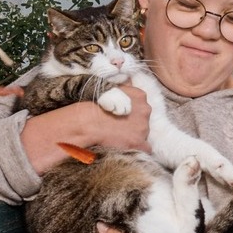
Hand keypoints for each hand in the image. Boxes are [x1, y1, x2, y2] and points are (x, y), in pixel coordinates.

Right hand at [22, 90, 149, 173]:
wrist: (87, 121)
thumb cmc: (94, 104)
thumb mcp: (111, 89)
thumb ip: (124, 90)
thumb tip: (129, 83)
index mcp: (139, 96)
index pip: (141, 105)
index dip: (131, 112)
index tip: (121, 116)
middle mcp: (145, 110)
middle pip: (143, 119)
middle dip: (134, 124)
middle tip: (119, 127)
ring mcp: (143, 127)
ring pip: (143, 133)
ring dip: (134, 135)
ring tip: (118, 137)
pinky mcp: (139, 142)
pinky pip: (146, 148)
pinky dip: (137, 149)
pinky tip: (127, 148)